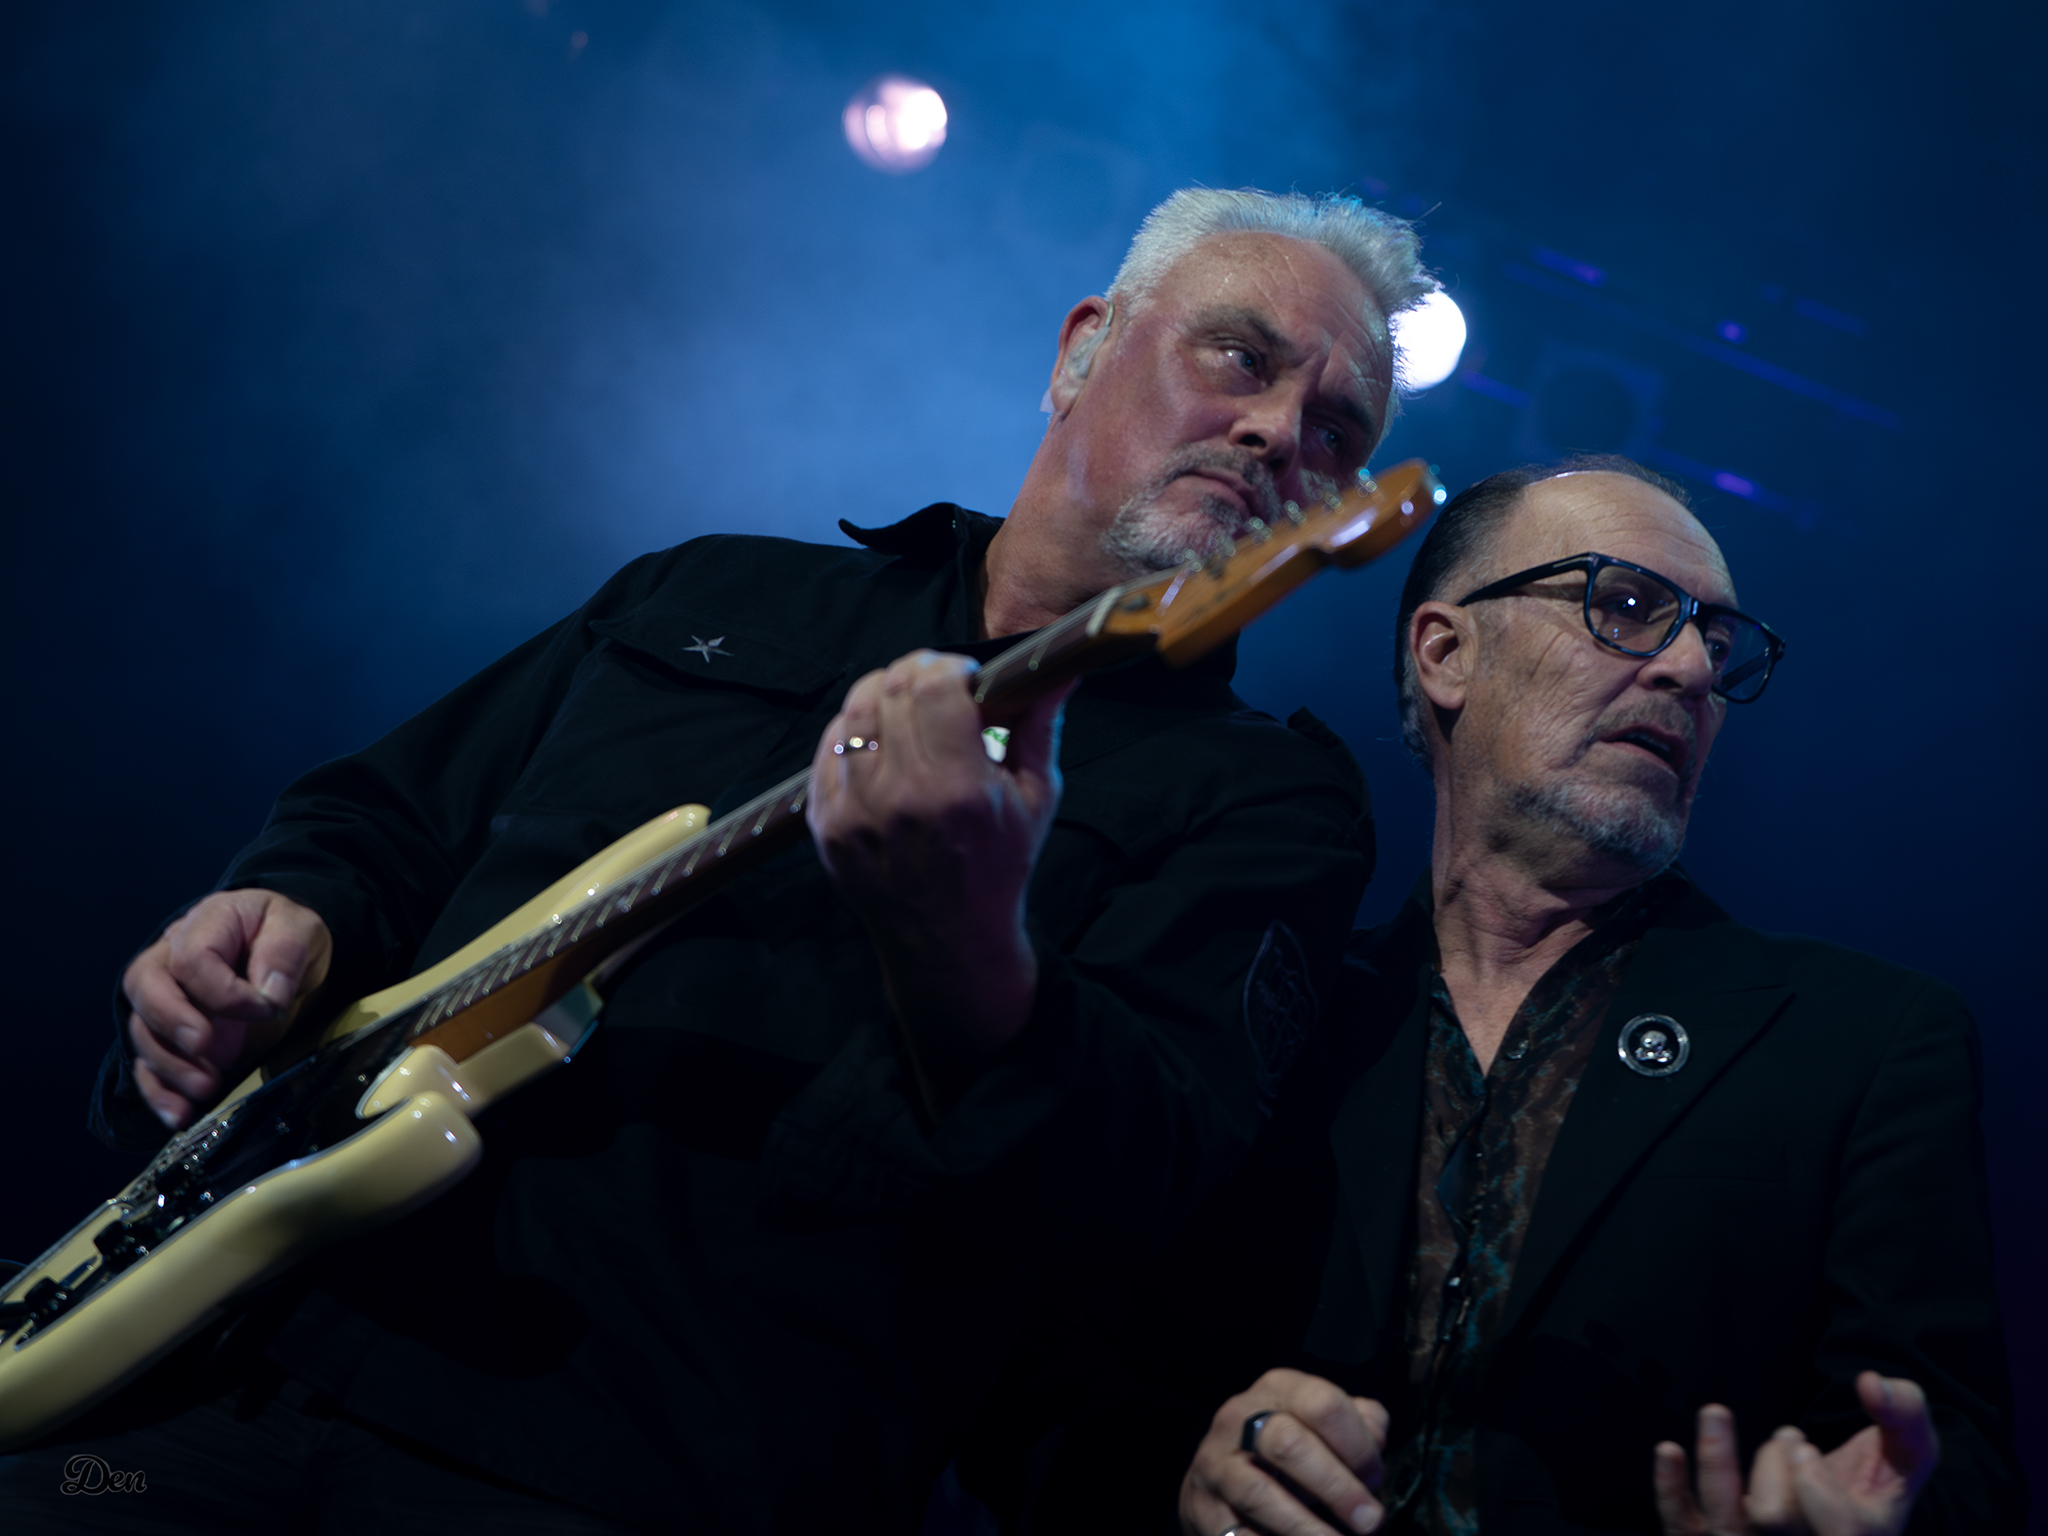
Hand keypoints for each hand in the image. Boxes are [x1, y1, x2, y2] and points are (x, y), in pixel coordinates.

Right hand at [122, 889, 332, 1128]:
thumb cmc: (289, 936)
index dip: (224, 990)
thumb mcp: (301, 928)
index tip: (267, 1008)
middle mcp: (171, 958)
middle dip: (172, 1024)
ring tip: (206, 1087)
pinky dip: (158, 1091)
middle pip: (144, 988)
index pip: (191, 958)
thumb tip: (270, 993)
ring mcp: (166, 999)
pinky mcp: (171, 1036)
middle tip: (206, 1047)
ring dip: (170, 1064)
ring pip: (143, 1030)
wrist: (288, 954)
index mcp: (206, 924)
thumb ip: (285, 951)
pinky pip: (147, 1064)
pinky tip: (179, 1113)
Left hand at [806, 650, 1074, 1066]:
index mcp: (959, 790)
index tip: (964, 675)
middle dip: (916, 672)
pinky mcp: (827, 826)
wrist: (950, 943)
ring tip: (906, 710)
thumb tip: (1061, 670)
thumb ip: (1040, 726)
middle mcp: (902, 798)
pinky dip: (852, 731)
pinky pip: (828, 750)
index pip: (934, 686)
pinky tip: (879, 741)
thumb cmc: (1000, 867)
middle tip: (937, 684)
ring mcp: (856, 813)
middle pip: (890, 690)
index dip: (949, 666)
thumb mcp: (1036, 799)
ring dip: (881, 696)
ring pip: (852, 713)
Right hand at [1180, 1368, 1388, 1535]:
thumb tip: (1374, 1440)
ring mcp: (1215, 1463)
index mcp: (1278, 1389)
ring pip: (1259, 1493)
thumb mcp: (1320, 1423)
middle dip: (1336, 1487)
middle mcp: (1239, 1418)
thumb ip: (1357, 1423)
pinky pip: (1236, 1534)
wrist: (1221, 1476)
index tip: (1375, 1479)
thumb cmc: (1289, 1449)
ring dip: (1305, 1526)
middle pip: (1288, 1444)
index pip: (1322, 1404)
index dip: (1356, 1444)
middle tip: (1369, 1520)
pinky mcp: (1203, 1507)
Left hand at [1653, 1372, 1938, 1535]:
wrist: (1845, 1503)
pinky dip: (1670, 1488)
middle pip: (1774, 1517)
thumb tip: (1871, 1384)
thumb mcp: (1910, 1447)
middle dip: (1775, 1461)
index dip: (1814, 1484)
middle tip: (1792, 1438)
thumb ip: (1904, 1413)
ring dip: (1720, 1461)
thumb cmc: (1879, 1473)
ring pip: (1727, 1521)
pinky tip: (1670, 1449)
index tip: (1807, 1446)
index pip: (1836, 1532)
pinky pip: (1683, 1524)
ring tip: (1722, 1417)